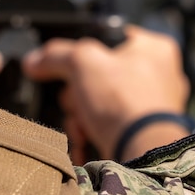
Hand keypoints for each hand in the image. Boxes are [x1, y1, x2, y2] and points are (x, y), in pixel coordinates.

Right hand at [21, 25, 190, 162]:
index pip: (108, 39)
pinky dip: (91, 133)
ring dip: (80, 116)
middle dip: (77, 94)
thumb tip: (34, 60)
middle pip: (99, 75)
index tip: (66, 65)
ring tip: (81, 126)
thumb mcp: (82, 62)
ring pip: (100, 103)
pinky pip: (108, 126)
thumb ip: (55, 55)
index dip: (82, 53)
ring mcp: (153, 108)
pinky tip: (85, 141)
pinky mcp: (143, 135)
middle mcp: (159, 76)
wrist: (141, 155)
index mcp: (154, 49)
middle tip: (76, 101)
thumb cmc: (123, 101)